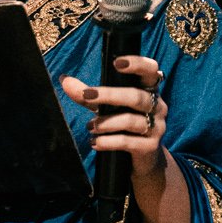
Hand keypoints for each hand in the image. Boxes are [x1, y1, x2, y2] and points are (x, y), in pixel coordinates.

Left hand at [60, 54, 166, 175]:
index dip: (138, 63)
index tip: (117, 62)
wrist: (142, 159)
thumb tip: (64, 80)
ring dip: (106, 122)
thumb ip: (87, 95)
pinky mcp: (150, 147)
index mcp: (149, 90)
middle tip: (87, 95)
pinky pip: (128, 141)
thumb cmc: (123, 126)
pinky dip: (108, 141)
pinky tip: (95, 143)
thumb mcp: (105, 108)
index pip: (151, 70)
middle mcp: (157, 106)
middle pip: (136, 96)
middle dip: (110, 95)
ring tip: (90, 126)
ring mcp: (157, 127)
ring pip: (131, 120)